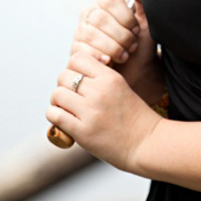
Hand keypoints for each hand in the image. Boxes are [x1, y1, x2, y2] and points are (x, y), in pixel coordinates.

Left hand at [46, 50, 162, 170]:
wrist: (147, 143)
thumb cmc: (134, 117)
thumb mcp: (121, 88)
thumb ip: (101, 80)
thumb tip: (74, 76)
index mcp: (110, 77)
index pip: (78, 58)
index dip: (73, 68)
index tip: (78, 79)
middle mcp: (99, 91)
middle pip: (63, 75)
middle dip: (63, 84)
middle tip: (70, 96)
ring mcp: (90, 111)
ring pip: (57, 94)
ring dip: (57, 101)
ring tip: (65, 108)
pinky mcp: (83, 131)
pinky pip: (55, 115)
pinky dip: (54, 116)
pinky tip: (62, 120)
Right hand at [71, 0, 163, 103]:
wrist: (137, 72)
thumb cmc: (141, 45)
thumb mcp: (145, 22)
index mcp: (105, 4)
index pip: (109, 1)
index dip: (125, 16)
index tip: (136, 29)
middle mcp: (89, 14)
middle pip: (100, 19)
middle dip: (120, 35)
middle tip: (132, 46)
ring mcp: (80, 33)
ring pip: (91, 35)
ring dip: (112, 47)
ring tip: (124, 55)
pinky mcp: (76, 51)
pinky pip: (82, 51)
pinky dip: (99, 56)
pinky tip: (110, 62)